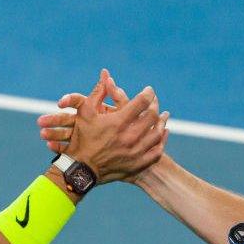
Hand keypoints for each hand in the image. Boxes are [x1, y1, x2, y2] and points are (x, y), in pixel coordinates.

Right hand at [37, 70, 169, 182]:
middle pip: (152, 117)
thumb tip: (106, 74)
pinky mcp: (137, 165)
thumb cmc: (81, 138)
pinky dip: (162, 141)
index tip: (148, 90)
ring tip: (163, 116)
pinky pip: (156, 152)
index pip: (141, 103)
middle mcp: (128, 138)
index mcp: (117, 123)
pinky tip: (162, 134)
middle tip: (154, 102)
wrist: (80, 169)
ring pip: (157, 134)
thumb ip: (98, 93)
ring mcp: (134, 153)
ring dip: (162, 123)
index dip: (148, 93)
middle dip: (156, 106)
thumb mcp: (85, 112)